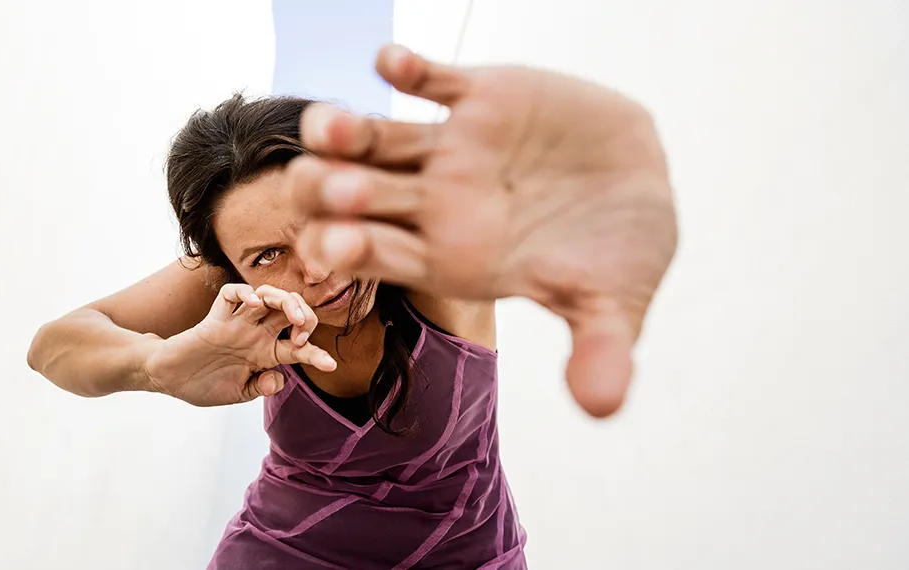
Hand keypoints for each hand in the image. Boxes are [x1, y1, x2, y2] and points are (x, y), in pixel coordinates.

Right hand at [145, 284, 336, 406]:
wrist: (169, 379)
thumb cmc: (202, 384)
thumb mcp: (238, 393)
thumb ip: (260, 387)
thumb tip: (281, 379)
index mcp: (264, 353)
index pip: (298, 347)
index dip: (316, 354)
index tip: (331, 364)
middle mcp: (254, 334)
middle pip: (289, 311)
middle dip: (306, 316)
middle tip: (303, 332)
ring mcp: (236, 323)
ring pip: (268, 296)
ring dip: (285, 300)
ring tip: (292, 317)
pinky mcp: (215, 318)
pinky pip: (233, 294)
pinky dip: (246, 293)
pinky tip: (256, 304)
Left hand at [286, 45, 677, 416]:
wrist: (643, 184)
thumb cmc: (619, 254)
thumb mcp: (614, 303)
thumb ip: (599, 349)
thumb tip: (602, 409)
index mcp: (449, 258)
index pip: (383, 258)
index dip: (352, 251)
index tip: (331, 246)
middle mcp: (434, 203)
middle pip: (357, 197)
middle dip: (330, 190)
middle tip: (315, 183)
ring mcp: (450, 149)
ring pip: (376, 139)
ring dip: (346, 131)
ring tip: (328, 125)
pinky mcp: (478, 99)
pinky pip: (431, 80)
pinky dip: (408, 70)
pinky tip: (388, 62)